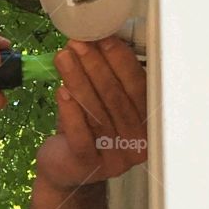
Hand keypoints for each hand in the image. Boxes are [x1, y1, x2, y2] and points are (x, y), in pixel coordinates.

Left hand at [35, 36, 147, 189]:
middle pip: (116, 98)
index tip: (104, 38)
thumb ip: (109, 79)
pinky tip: (61, 91)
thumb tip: (99, 38)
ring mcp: (114, 157)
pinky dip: (70, 111)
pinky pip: (80, 135)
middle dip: (96, 66)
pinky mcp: (88, 166)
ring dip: (79, 80)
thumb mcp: (103, 104)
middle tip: (79, 44)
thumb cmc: (87, 130)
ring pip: (97, 113)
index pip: (138, 87)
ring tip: (64, 58)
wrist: (65, 170)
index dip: (121, 61)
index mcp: (148, 123)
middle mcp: (136, 142)